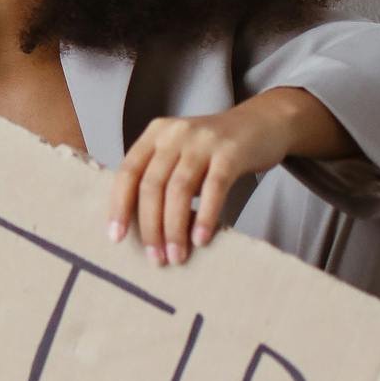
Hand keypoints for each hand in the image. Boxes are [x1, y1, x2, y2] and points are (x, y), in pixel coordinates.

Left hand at [106, 92, 335, 264]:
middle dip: (150, 226)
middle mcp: (175, 133)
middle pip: (152, 185)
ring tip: (176, 256)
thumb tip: (140, 228)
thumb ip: (160, 177)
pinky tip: (201, 239)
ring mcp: (203, 140)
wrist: (263, 122)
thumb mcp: (180, 153)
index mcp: (155, 134)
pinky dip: (205, 216)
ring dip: (175, 228)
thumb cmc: (215, 148)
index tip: (116, 238)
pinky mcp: (231, 152)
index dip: (119, 206)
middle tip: (155, 258)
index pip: (128, 172)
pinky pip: (214, 188)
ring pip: (179, 189)